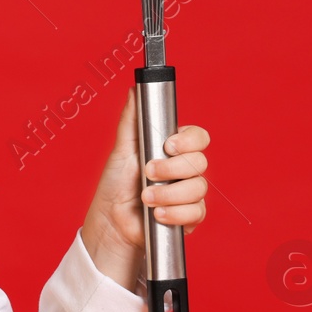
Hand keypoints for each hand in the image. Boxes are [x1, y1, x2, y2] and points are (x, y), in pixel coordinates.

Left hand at [80, 89, 209, 288]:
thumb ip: (131, 121)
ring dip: (169, 193)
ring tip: (145, 197)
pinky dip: (175, 213)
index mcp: (173, 151)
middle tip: (148, 172)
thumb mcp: (122, 149)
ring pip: (199, 188)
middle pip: (200, 162)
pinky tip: (157, 214)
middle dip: (172, 169)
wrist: (111, 221)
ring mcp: (189, 194)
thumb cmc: (115, 185)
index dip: (190, 140)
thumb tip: (134, 90)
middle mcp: (185, 171)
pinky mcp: (190, 217)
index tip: (169, 145)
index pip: (198, 138)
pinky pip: (197, 212)